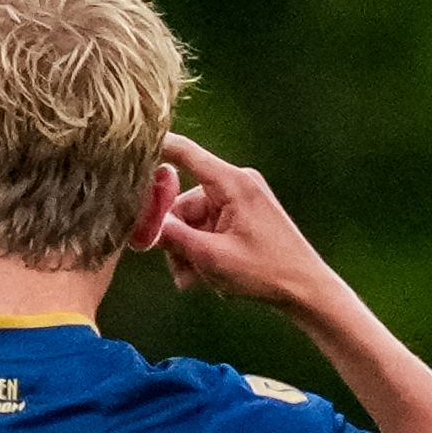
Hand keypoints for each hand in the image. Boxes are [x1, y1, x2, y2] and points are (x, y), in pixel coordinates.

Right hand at [146, 132, 338, 320]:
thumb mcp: (210, 256)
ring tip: (196, 278)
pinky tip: (205, 274)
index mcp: (233, 183)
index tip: (127, 144)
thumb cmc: (266, 271)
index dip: (155, 148)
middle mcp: (235, 184)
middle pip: (181, 203)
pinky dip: (199, 251)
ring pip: (190, 221)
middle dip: (174, 238)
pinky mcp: (240, 215)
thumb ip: (173, 237)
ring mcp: (238, 200)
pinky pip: (205, 228)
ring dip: (186, 251)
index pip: (185, 154)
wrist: (304, 288)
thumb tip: (146, 226)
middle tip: (180, 269)